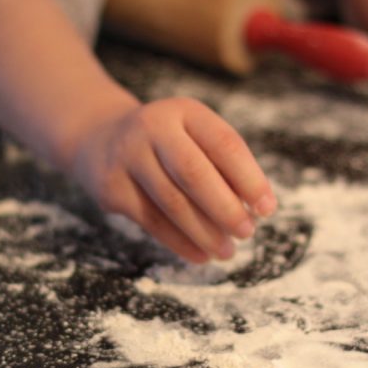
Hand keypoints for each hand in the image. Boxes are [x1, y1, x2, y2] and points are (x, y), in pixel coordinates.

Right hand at [70, 97, 276, 262]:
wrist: (100, 138)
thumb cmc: (166, 143)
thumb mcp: (193, 137)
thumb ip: (223, 166)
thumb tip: (254, 210)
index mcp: (184, 111)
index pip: (224, 144)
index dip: (249, 179)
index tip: (267, 209)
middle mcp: (152, 128)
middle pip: (193, 173)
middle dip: (225, 208)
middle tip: (247, 232)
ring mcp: (127, 156)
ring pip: (171, 201)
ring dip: (204, 232)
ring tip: (227, 251)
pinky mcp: (111, 187)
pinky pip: (151, 221)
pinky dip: (179, 242)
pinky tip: (200, 255)